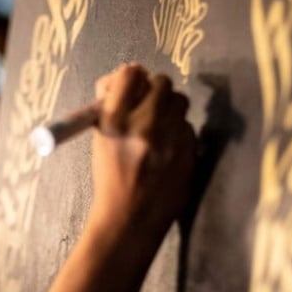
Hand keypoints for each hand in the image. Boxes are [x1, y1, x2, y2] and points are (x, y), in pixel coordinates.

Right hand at [88, 63, 195, 250]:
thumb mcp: (101, 139)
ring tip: (159, 126)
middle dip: (155, 89)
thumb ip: (113, 106)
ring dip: (170, 108)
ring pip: (180, 101)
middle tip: (148, 103)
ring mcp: (170, 139)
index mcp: (114, 121)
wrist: (129, 219)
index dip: (132, 76)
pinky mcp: (189, 151)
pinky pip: (189, 126)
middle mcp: (144, 125)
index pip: (130, 74)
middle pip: (161, 82)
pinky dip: (179, 132)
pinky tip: (168, 149)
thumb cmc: (110, 177)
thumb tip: (130, 73)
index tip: (132, 82)